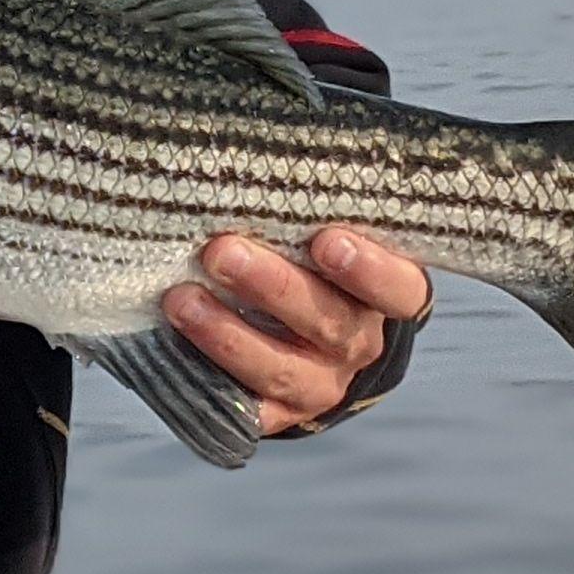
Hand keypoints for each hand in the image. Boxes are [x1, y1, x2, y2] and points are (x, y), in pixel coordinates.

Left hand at [164, 226, 432, 433]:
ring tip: (180, 299)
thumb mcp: (319, 233)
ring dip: (227, 333)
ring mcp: (318, 384)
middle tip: (222, 252)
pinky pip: (243, 405)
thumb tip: (248, 159)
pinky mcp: (275, 413)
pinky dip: (208, 376)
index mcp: (382, 297)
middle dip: (272, 287)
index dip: (368, 270)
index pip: (398, 288)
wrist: (303, 338)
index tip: (326, 241)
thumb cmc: (307, 263)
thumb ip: (302, 213)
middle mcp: (356, 343)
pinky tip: (175, 346)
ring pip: (280, 368)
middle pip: (327, 322)